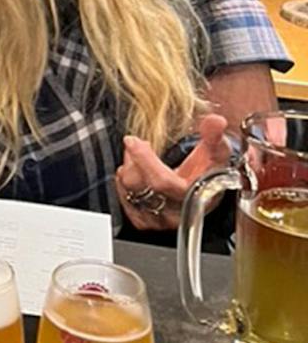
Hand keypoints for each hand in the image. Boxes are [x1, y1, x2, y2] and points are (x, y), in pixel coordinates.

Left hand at [114, 113, 233, 231]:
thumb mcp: (217, 152)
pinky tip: (134, 172)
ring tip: (138, 156)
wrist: (205, 193)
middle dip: (134, 160)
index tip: (132, 141)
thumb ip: (214, 136)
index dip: (144, 160)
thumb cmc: (211, 173)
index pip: (162, 182)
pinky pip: (124, 202)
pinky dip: (125, 183)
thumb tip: (216, 121)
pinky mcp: (144, 221)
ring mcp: (158, 219)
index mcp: (193, 195)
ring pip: (129, 193)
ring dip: (128, 169)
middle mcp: (175, 212)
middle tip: (137, 145)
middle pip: (140, 187)